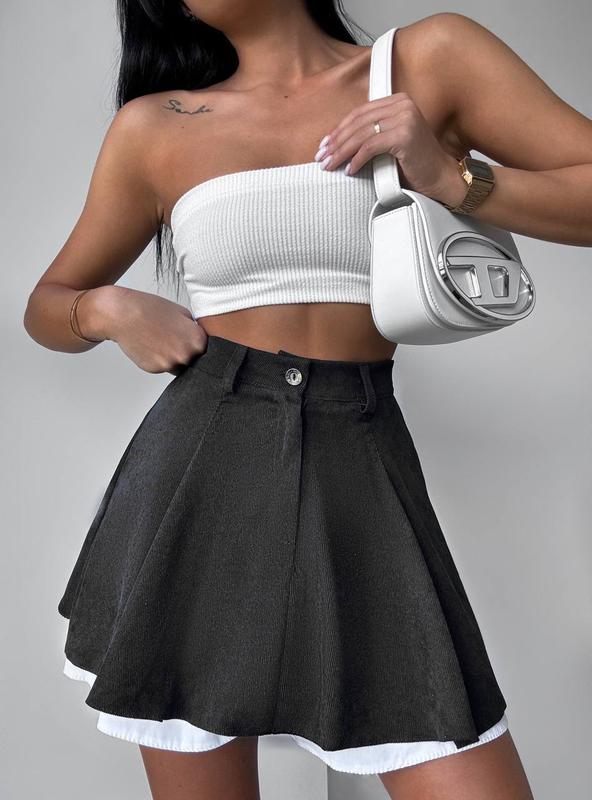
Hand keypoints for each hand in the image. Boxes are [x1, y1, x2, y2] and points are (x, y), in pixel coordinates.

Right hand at [84, 285, 207, 374]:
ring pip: (179, 367)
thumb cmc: (151, 309)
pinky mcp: (155, 369)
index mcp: (197, 340)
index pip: (208, 351)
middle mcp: (186, 355)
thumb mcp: (182, 313)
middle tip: (173, 340)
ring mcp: (170, 364)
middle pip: (194, 362)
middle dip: (187, 353)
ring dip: (174, 358)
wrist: (124, 314)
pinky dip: (159, 360)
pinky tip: (151, 345)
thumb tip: (201, 343)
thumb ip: (194, 331)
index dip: (199, 345)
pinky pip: (163, 368)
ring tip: (161, 341)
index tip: (191, 341)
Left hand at [315, 92, 467, 207]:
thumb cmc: (414, 164)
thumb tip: (337, 140)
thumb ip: (372, 133)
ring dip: (341, 152)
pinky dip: (357, 160)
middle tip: (321, 157)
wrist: (439, 178)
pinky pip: (371, 147)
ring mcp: (405, 118)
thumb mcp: (390, 141)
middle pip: (358, 122)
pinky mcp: (405, 135)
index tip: (324, 145)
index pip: (360, 113)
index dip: (339, 129)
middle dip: (336, 141)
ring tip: (330, 165)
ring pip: (362, 135)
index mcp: (398, 101)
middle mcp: (403, 104)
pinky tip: (349, 171)